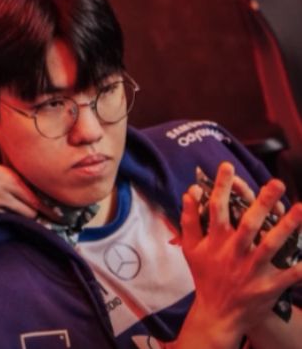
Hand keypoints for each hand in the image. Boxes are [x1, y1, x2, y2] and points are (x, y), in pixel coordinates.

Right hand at [0, 143, 38, 217]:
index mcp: (7, 178)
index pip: (32, 195)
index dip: (44, 204)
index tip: (52, 209)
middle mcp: (4, 196)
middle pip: (29, 211)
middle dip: (35, 212)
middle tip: (39, 212)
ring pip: (15, 217)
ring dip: (20, 216)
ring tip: (23, 215)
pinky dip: (3, 216)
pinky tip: (1, 214)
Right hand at [173, 162, 301, 347]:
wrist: (217, 313)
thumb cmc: (204, 276)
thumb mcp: (190, 248)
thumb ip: (189, 219)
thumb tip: (190, 192)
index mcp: (215, 241)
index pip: (217, 208)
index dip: (221, 186)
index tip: (227, 166)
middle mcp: (234, 252)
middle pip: (249, 223)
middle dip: (262, 202)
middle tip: (276, 182)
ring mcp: (252, 270)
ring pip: (272, 245)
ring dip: (287, 226)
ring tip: (301, 208)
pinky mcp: (268, 287)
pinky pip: (290, 275)